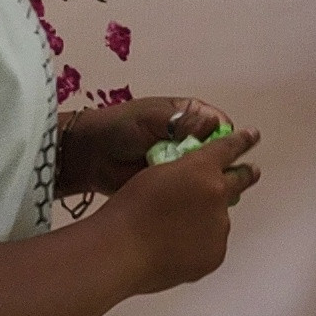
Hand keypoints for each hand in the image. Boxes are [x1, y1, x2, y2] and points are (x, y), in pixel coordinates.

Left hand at [56, 93, 226, 200]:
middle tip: (220, 175)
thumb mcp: (151, 118)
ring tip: (208, 190)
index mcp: (188, 115)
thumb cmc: (118, 127)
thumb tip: (214, 123)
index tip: (226, 149)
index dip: (226, 137)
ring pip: (206, 173)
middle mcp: (189, 139)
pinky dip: (192, 194)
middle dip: (221, 162)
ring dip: (207, 180)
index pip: (219, 125)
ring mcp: (180, 163)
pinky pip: (190, 190)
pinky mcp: (171, 185)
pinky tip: (195, 200)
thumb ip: (182, 122)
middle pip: (218, 151)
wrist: (89, 156)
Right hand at [102, 121, 256, 292]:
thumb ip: (185, 174)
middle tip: (251, 171)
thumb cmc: (130, 210)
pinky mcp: (216, 252)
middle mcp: (217, 193)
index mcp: (201, 167)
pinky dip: (199, 245)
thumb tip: (195, 183)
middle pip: (238, 180)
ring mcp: (219, 225)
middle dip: (245, 174)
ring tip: (175, 229)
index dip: (242, 141)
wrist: (123, 249)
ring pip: (219, 218)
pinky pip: (211, 245)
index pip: (228, 148)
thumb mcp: (157, 173)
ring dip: (208, 218)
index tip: (252, 135)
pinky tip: (174, 248)